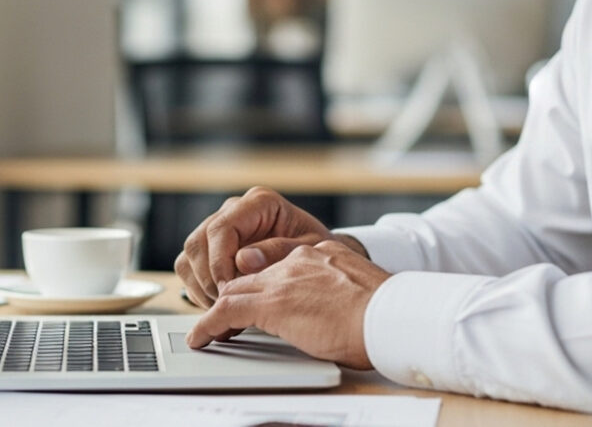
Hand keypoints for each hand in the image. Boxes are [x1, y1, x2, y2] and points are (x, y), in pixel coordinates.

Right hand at [174, 186, 366, 307]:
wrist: (321, 259)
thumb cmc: (318, 251)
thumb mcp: (310, 250)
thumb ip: (278, 252)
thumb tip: (243, 259)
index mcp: (259, 203)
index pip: (221, 229)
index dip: (220, 263)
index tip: (230, 290)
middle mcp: (235, 211)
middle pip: (198, 242)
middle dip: (208, 278)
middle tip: (226, 304)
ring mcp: (219, 228)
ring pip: (189, 255)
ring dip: (201, 286)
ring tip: (224, 308)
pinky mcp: (212, 248)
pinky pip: (189, 267)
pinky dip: (198, 289)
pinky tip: (219, 304)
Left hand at [185, 240, 390, 368]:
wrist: (389, 314)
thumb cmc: (386, 311)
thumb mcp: (360, 288)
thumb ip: (339, 287)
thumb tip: (338, 306)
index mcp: (319, 254)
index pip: (277, 265)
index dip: (262, 283)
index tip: (256, 298)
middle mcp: (297, 260)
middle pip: (251, 275)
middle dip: (234, 294)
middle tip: (223, 317)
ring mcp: (282, 280)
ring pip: (234, 289)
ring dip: (218, 310)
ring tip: (208, 330)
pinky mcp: (271, 303)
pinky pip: (226, 310)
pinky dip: (209, 324)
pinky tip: (203, 337)